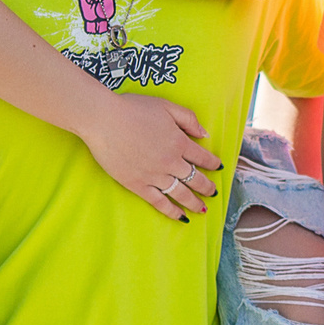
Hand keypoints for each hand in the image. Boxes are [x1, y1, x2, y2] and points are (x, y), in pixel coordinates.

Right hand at [79, 90, 223, 218]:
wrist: (104, 120)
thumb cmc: (133, 109)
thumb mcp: (167, 106)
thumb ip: (188, 119)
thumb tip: (204, 134)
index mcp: (179, 142)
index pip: (203, 157)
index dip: (213, 163)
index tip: (219, 168)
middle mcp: (171, 162)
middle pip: (195, 179)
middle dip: (207, 187)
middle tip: (214, 193)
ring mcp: (154, 175)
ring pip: (180, 194)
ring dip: (194, 203)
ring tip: (202, 209)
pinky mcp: (137, 185)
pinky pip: (159, 202)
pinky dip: (171, 211)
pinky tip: (180, 217)